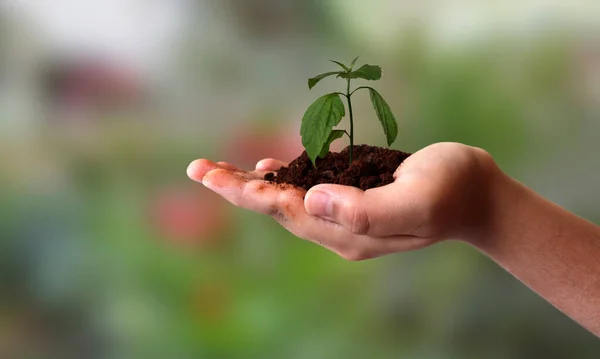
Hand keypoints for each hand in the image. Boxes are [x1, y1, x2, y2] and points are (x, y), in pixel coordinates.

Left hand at [187, 143, 496, 260]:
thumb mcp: (416, 201)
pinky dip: (289, 177)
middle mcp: (341, 227)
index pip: (283, 211)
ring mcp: (349, 214)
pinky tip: (272, 168)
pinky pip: (313, 190)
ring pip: (291, 199)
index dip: (244, 192)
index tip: (209, 175)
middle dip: (238, 188)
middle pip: (278, 207)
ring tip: (222, 171)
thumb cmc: (452, 192)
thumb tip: (309, 199)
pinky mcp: (358, 197)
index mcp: (348, 232)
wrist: (479, 194)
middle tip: (199, 168)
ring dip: (257, 184)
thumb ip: (364, 208)